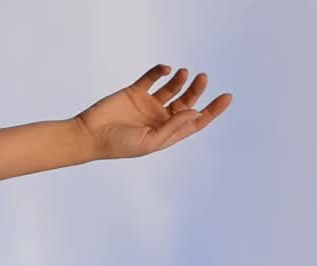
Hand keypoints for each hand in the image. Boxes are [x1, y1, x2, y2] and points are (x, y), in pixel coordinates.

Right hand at [75, 64, 232, 159]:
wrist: (89, 135)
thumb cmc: (119, 144)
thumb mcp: (151, 141)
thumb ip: (173, 127)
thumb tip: (195, 111)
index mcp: (166, 133)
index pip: (195, 121)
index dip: (212, 110)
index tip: (227, 97)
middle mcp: (159, 118)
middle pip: (186, 102)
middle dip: (197, 90)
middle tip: (202, 78)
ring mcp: (147, 105)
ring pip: (172, 88)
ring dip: (181, 80)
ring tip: (184, 72)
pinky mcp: (134, 92)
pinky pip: (151, 78)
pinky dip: (160, 71)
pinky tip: (165, 69)